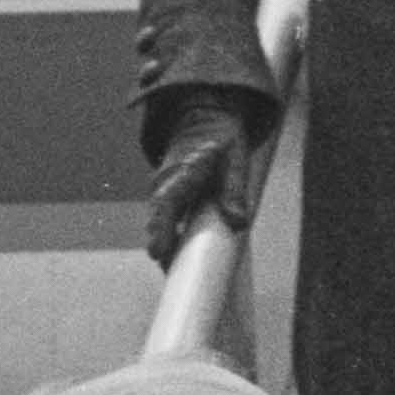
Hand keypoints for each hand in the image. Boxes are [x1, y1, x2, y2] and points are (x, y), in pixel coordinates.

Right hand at [141, 107, 265, 269]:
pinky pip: (163, 220)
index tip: (156, 253)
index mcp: (185, 171)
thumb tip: (238, 222)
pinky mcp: (165, 197)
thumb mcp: (235, 159)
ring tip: (173, 271)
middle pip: (157, 218)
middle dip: (161, 246)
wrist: (203, 120)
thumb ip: (234, 189)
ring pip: (158, 221)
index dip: (161, 229)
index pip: (167, 203)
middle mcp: (166, 181)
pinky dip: (169, 238)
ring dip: (165, 244)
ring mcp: (162, 190)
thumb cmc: (222, 141)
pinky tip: (177, 258)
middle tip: (170, 273)